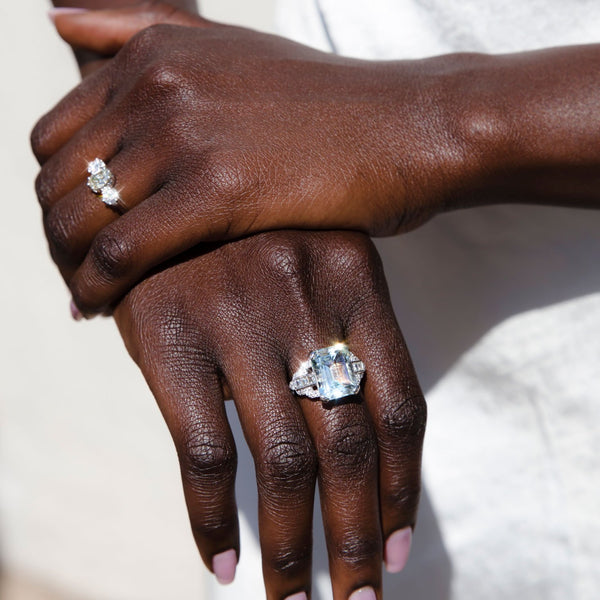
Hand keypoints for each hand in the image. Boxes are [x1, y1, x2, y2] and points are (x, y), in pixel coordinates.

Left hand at [32, 2, 465, 315]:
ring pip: (79, 220)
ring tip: (90, 298)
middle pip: (56, 182)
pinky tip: (104, 310)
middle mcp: (158, 85)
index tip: (79, 236)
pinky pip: (123, 252)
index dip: (55, 196)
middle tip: (82, 276)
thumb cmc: (325, 107)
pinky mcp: (220, 190)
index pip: (52, 139)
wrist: (408, 127)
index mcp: (153, 54)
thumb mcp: (226, 49)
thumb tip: (56, 18)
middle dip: (58, 239)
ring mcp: (187, 134)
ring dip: (72, 269)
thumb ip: (140, 26)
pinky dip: (99, 288)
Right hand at [112, 230, 425, 599]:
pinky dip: (213, 521)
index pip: (403, 405)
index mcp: (355, 276)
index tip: (399, 548)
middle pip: (349, 446)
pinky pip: (204, 454)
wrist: (162, 193)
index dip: (405, 489)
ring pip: (282, 460)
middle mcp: (302, 296)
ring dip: (294, 546)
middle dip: (356, 537)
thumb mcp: (317, 262)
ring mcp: (235, 318)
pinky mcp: (169, 341)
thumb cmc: (253, 240)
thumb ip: (349, 337)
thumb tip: (378, 459)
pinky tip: (221, 565)